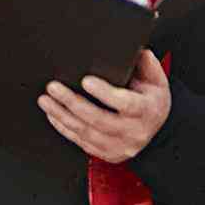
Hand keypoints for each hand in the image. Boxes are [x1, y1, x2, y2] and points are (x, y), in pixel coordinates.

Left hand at [40, 51, 173, 167]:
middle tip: (54, 88)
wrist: (157, 131)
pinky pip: (80, 142)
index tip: (86, 81)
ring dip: (62, 116)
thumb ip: (147, 64)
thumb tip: (137, 51)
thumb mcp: (157, 81)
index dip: (104, 93)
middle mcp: (133, 132)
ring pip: (85, 133)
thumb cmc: (153, 102)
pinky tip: (53, 115)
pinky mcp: (106, 153)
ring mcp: (119, 146)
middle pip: (98, 119)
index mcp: (147, 111)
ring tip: (46, 100)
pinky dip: (64, 128)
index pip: (125, 103)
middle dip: (73, 102)